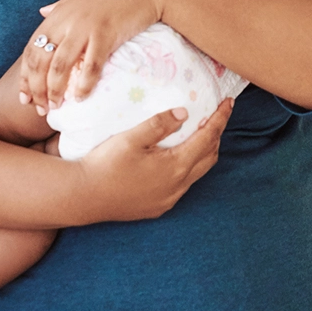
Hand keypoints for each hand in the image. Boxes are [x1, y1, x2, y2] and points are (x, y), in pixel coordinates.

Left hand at [19, 0, 162, 113]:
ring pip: (59, 67)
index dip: (25, 77)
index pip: (31, 50)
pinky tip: (80, 98)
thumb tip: (42, 11)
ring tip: (57, 107)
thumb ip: (60, 5)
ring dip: (54, 91)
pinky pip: (90, 65)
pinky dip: (83, 84)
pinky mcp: (106, 34)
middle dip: (36, 90)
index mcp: (57, 15)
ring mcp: (85, 28)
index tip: (24, 98)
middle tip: (42, 110)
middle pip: (40, 62)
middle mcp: (66, 22)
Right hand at [76, 99, 233, 222]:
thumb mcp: (131, 138)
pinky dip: (189, 168)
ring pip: (197, 173)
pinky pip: (183, 186)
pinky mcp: (157, 207)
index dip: (220, 119)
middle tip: (216, 115)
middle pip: (209, 158)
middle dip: (216, 135)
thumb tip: (185, 113)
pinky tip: (177, 159)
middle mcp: (177, 186)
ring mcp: (168, 200)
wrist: (83, 196)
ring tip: (200, 133)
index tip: (228, 103)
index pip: (207, 138)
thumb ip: (159, 124)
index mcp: (175, 167)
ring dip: (203, 152)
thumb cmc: (105, 164)